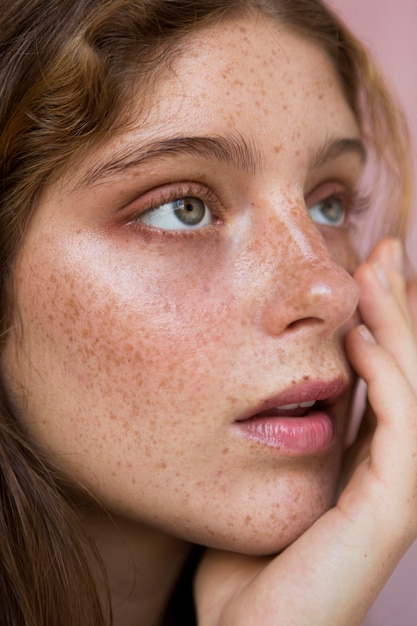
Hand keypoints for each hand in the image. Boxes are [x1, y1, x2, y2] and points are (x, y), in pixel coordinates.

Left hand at [195, 238, 416, 625]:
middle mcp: (386, 466)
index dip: (376, 319)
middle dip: (394, 308)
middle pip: (402, 368)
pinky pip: (401, 427)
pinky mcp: (390, 509)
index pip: (380, 373)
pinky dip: (389, 377)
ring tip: (375, 273)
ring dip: (397, 327)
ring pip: (411, 387)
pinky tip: (362, 338)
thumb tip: (276, 378)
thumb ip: (285, 430)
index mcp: (360, 458)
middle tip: (380, 252)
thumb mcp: (266, 475)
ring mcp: (394, 488)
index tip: (359, 267)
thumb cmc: (245, 556)